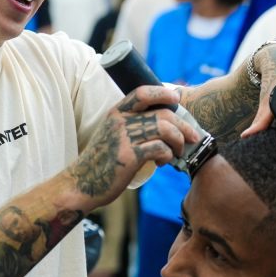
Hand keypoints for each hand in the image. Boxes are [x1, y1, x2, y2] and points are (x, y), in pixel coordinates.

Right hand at [68, 86, 199, 207]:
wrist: (82, 183)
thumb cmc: (101, 161)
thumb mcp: (112, 134)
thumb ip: (131, 125)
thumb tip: (162, 123)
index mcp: (116, 112)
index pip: (142, 92)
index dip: (163, 93)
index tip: (176, 99)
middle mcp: (120, 120)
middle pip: (162, 113)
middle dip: (183, 125)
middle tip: (193, 136)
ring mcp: (124, 137)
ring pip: (165, 129)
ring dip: (178, 141)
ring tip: (177, 152)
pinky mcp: (130, 155)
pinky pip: (160, 148)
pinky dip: (168, 155)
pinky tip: (163, 162)